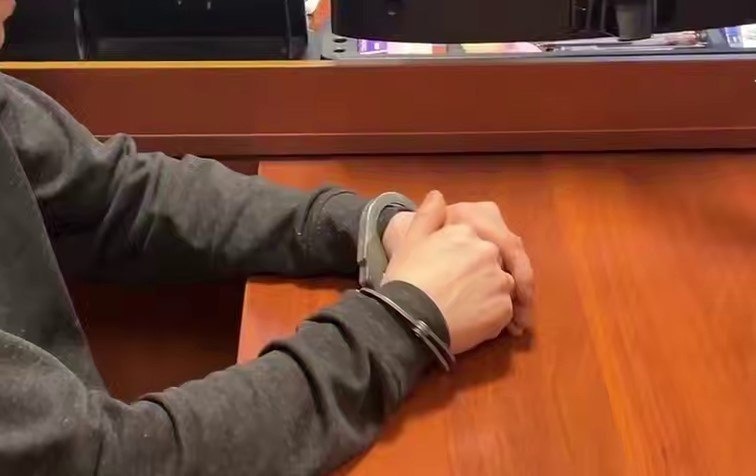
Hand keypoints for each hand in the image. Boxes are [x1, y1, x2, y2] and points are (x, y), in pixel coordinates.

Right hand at [383, 191, 515, 354]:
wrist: (412, 317)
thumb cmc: (407, 278)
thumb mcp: (411, 240)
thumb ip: (428, 215)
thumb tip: (438, 195)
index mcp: (467, 231)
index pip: (474, 243)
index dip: (462, 261)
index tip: (448, 274)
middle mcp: (489, 251)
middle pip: (491, 263)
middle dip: (479, 277)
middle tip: (455, 294)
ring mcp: (500, 280)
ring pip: (500, 287)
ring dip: (487, 296)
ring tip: (463, 310)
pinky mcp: (504, 308)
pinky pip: (503, 312)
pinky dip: (491, 317)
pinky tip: (470, 322)